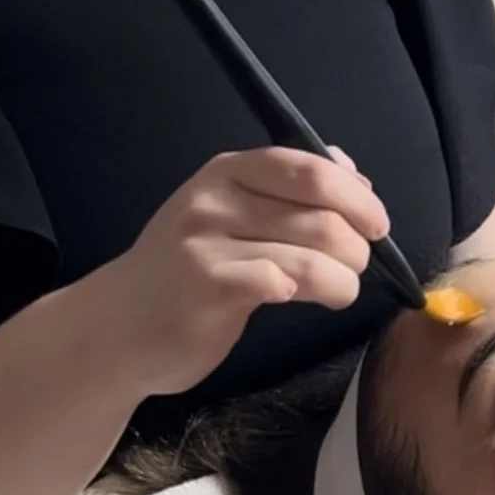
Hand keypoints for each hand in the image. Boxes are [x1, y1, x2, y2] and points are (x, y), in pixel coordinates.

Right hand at [99, 148, 389, 396]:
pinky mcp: (209, 286)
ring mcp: (208, 242)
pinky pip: (283, 283)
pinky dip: (310, 294)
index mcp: (227, 172)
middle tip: (356, 267)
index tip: (377, 224)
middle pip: (319, 214)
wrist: (116, 327)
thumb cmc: (183, 273)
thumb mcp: (228, 215)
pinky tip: (298, 300)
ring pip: (311, 254)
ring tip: (339, 290)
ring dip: (343, 278)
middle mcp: (215, 198)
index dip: (355, 195)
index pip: (307, 168)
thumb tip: (352, 174)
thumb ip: (286, 192)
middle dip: (357, 245)